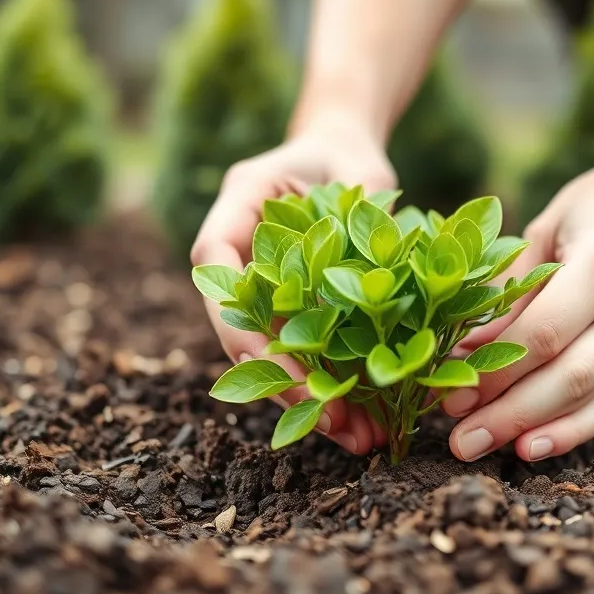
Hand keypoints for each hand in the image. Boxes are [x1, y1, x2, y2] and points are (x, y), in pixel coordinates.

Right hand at [191, 115, 395, 454]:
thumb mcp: (358, 170)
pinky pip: (308, 354)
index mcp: (239, 204)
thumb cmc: (348, 154)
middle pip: (243, 325)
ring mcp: (263, 287)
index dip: (236, 318)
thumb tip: (379, 279)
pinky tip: (370, 421)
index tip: (272, 363)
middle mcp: (240, 252)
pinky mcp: (293, 312)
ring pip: (275, 352)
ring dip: (314, 399)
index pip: (214, 263)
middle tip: (332, 422)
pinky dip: (336, 388)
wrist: (347, 157)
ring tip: (359, 438)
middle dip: (284, 381)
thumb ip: (361, 210)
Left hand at [441, 156, 593, 461]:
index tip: (448, 387)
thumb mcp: (549, 226)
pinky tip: (531, 448)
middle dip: (504, 413)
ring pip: (587, 401)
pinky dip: (573, 432)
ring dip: (529, 430)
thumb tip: (463, 346)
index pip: (541, 334)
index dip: (492, 368)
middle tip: (455, 437)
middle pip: (562, 377)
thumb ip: (512, 287)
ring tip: (477, 446)